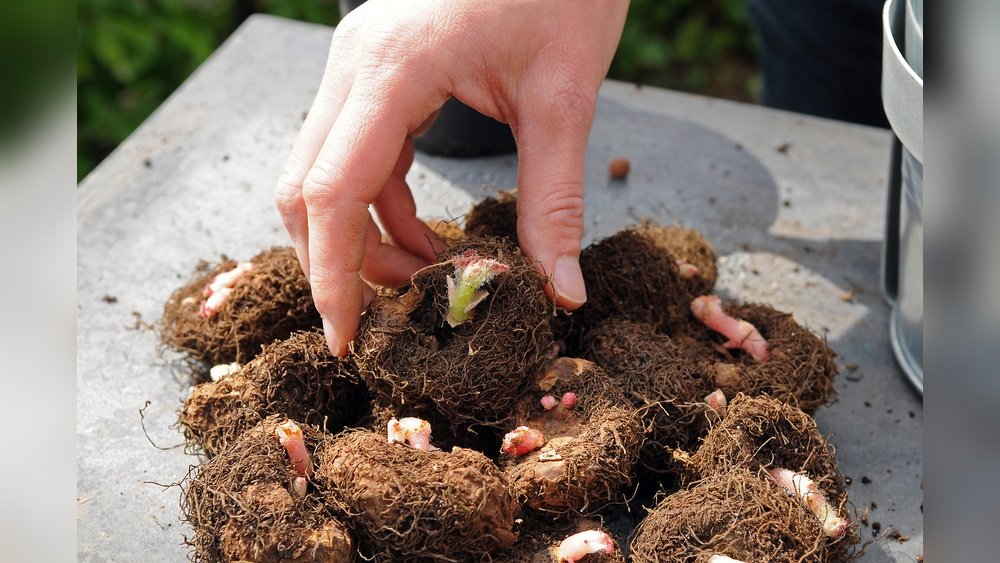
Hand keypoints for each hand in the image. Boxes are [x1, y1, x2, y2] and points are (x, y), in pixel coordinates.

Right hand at [275, 0, 629, 355]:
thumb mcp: (565, 98)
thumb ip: (555, 200)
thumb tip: (561, 292)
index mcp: (390, 68)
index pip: (332, 191)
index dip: (332, 274)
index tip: (346, 338)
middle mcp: (355, 64)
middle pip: (306, 188)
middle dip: (338, 263)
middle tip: (388, 320)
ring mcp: (358, 64)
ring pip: (326, 175)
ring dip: (364, 238)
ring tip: (425, 280)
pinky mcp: (377, 71)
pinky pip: (358, 155)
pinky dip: (383, 208)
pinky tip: (427, 239)